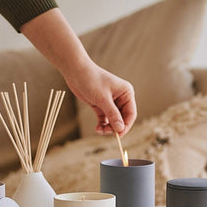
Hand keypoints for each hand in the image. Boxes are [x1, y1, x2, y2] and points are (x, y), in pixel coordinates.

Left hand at [20, 9, 136, 135]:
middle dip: (115, 127)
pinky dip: (102, 125)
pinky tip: (97, 128)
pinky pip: (105, 118)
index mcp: (126, 93)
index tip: (119, 135)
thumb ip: (113, 115)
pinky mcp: (101, 105)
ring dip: (108, 127)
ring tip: (100, 130)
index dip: (126, 125)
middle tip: (106, 132)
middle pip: (123, 119)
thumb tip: (121, 129)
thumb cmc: (91, 80)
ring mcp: (111, 102)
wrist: (75, 71)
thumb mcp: (103, 99)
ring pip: (113, 120)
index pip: (131, 114)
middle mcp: (121, 98)